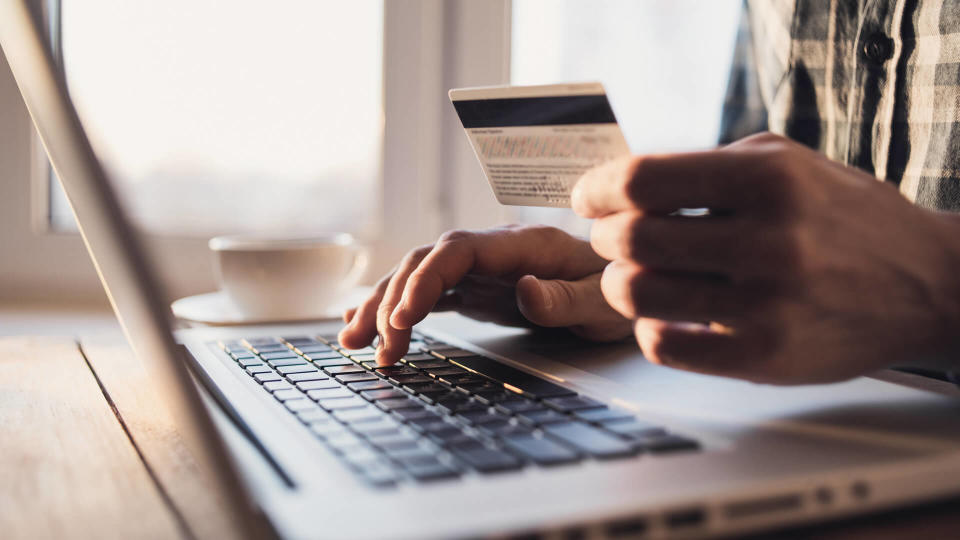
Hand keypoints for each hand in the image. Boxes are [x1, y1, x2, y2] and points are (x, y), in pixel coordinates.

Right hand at [338, 225, 631, 364]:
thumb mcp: (602, 301)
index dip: (424, 280)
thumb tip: (522, 291)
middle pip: (426, 262)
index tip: (402, 319)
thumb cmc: (615, 289)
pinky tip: (366, 321)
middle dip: (393, 300)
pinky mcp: (475, 288)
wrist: (622, 282)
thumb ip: (563, 298)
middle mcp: (492, 250)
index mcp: (521, 245)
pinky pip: (427, 293)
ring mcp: (480, 268)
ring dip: (383, 305)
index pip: (456, 251)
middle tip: (378, 348)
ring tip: (352, 341)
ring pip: (417, 276)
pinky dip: (395, 307)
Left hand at [572, 132, 959, 383]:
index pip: (643, 179)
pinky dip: (648, 328)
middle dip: (605, 237)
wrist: (927, 282)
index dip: (598, 188)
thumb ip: (705, 168)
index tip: (588, 197)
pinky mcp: (765, 356)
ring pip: (638, 295)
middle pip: (632, 240)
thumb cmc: (843, 216)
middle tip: (612, 237)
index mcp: (769, 180)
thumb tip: (620, 186)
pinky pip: (663, 347)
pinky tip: (664, 315)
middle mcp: (769, 241)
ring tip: (632, 276)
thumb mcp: (785, 163)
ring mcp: (768, 305)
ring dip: (619, 283)